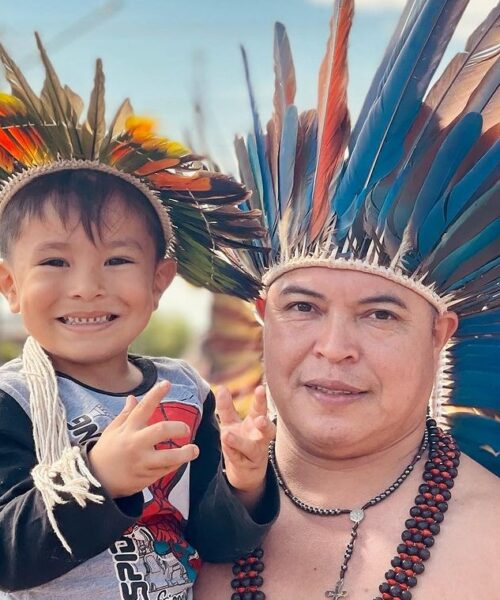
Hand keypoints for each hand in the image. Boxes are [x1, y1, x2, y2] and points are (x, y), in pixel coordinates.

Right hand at [89, 381, 198, 497]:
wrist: (96, 481)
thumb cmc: (106, 451)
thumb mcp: (113, 431)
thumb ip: (126, 415)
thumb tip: (133, 397)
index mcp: (128, 429)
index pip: (143, 408)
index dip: (155, 394)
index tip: (167, 383)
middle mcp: (135, 444)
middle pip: (160, 430)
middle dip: (178, 427)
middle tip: (186, 429)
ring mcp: (142, 462)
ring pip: (168, 457)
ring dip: (185, 453)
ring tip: (194, 450)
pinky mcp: (146, 477)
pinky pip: (166, 470)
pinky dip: (175, 464)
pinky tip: (181, 460)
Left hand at [216, 385, 274, 506]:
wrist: (246, 470)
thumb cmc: (241, 440)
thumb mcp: (231, 422)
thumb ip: (227, 406)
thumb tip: (222, 387)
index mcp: (256, 422)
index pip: (260, 409)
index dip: (261, 399)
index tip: (261, 388)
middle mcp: (260, 437)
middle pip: (266, 429)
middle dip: (265, 424)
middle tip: (260, 419)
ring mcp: (256, 453)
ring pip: (251, 448)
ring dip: (239, 442)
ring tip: (226, 435)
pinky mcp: (248, 466)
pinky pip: (238, 459)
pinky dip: (231, 452)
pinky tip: (224, 445)